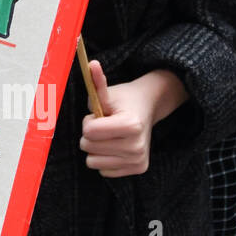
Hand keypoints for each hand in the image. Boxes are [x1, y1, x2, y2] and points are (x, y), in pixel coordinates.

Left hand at [80, 61, 188, 177]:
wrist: (147, 108)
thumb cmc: (123, 100)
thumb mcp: (108, 92)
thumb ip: (97, 82)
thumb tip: (92, 64)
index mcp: (130, 125)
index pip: (88, 132)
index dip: (88, 121)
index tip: (100, 114)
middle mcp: (137, 146)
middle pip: (88, 147)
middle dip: (90, 134)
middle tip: (105, 125)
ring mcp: (138, 160)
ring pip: (93, 162)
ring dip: (95, 148)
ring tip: (109, 136)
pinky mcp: (138, 169)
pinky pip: (104, 171)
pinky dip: (104, 159)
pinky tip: (115, 147)